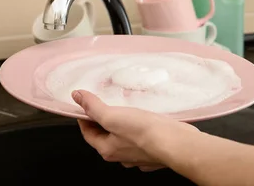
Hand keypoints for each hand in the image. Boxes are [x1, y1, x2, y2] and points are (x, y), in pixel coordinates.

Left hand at [71, 89, 198, 171]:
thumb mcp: (112, 115)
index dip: (84, 118)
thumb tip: (77, 97)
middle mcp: (121, 156)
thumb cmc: (145, 133)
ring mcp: (138, 156)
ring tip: (126, 109)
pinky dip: (140, 130)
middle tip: (104, 105)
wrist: (176, 143)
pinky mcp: (153, 152)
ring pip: (124, 139)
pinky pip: (141, 140)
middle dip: (103, 121)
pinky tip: (145, 120)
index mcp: (107, 150)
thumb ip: (93, 107)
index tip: (84, 106)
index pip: (88, 133)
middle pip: (105, 136)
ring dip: (123, 126)